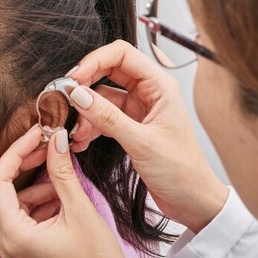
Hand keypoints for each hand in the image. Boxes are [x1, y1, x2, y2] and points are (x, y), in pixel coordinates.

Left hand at [0, 125, 142, 257]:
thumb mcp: (81, 211)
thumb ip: (62, 173)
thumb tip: (55, 139)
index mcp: (14, 236)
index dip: (15, 153)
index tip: (36, 135)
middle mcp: (5, 246)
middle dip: (15, 167)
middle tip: (41, 149)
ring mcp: (11, 253)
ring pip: (4, 206)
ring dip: (27, 187)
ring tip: (59, 182)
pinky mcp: (22, 255)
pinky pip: (16, 221)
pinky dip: (33, 204)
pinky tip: (59, 199)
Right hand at [67, 40, 227, 232]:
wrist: (193, 202)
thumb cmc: (182, 171)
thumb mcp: (141, 143)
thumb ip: (107, 117)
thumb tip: (78, 95)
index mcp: (160, 86)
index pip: (122, 54)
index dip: (95, 60)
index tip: (74, 78)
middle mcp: (149, 93)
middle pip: (108, 72)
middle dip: (84, 86)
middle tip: (64, 99)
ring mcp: (138, 110)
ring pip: (102, 97)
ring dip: (85, 112)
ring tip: (74, 130)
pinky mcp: (130, 127)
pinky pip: (102, 117)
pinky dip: (89, 126)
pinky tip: (80, 140)